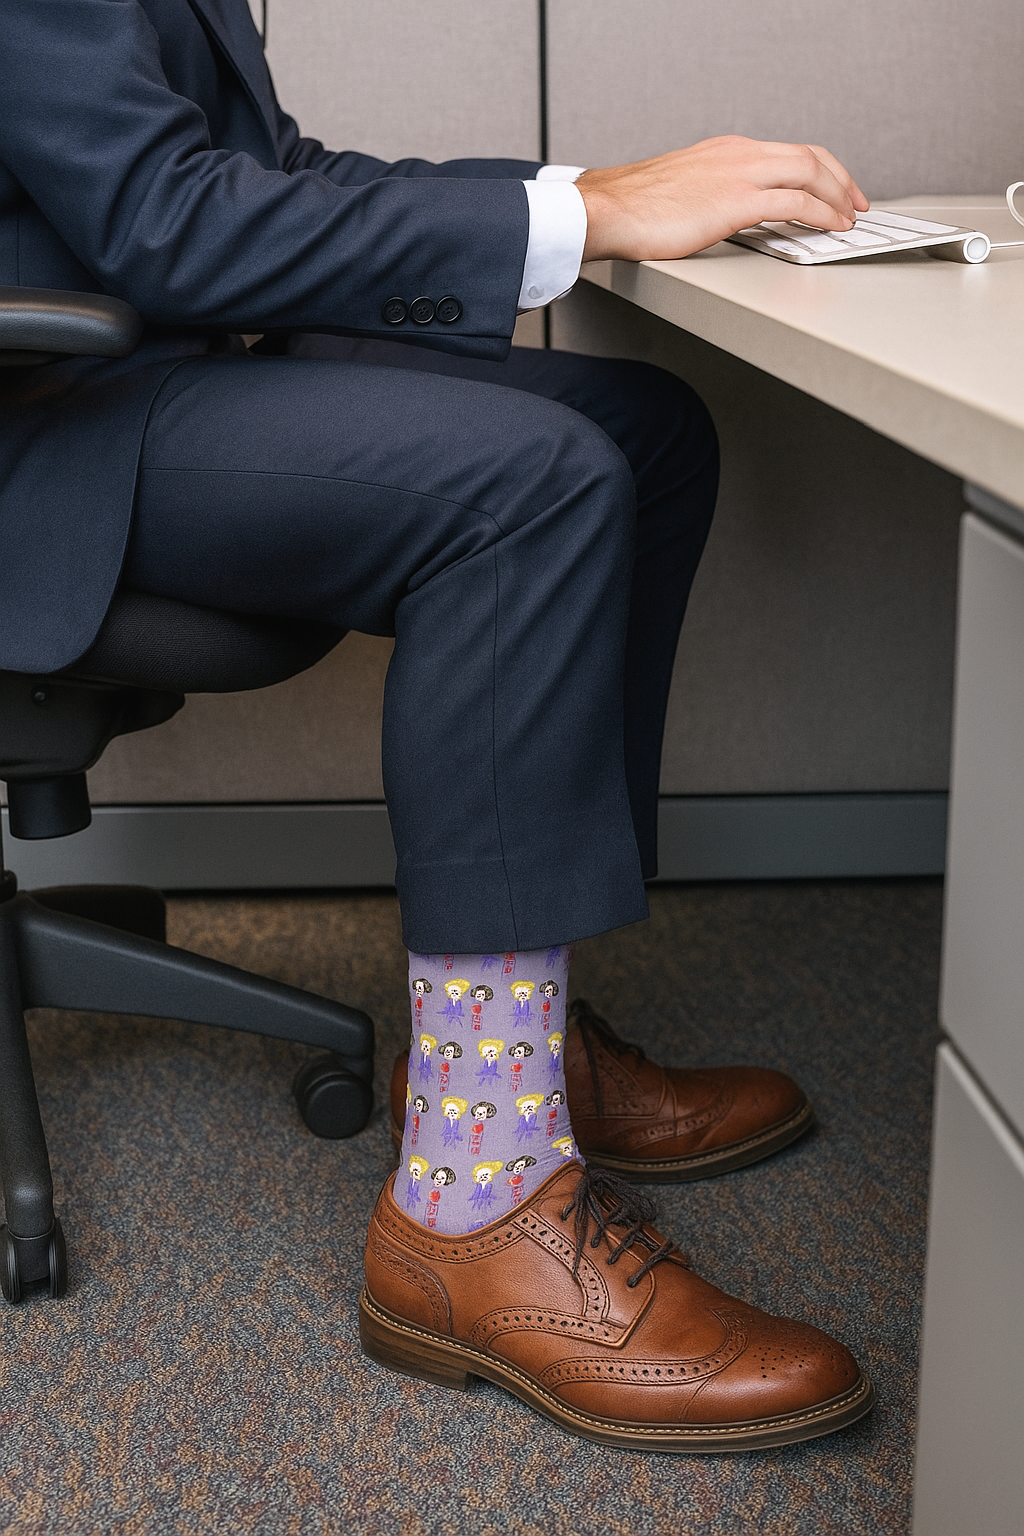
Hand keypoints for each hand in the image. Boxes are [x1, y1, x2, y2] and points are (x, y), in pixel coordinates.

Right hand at [577, 136, 869, 262]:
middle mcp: (739, 154)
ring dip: (838, 196)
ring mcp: (740, 174)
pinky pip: (796, 203)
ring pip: (810, 173)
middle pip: (809, 156)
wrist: (608, 209)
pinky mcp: (738, 201)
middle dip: (840, 180)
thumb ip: (709, 197)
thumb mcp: (681, 192)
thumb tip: (720, 217)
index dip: (819, 169)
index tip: (833, 189)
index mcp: (726, 151)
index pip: (787, 152)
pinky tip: (832, 227)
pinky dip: (823, 214)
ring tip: (850, 218)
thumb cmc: (633, 209)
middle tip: (856, 203)